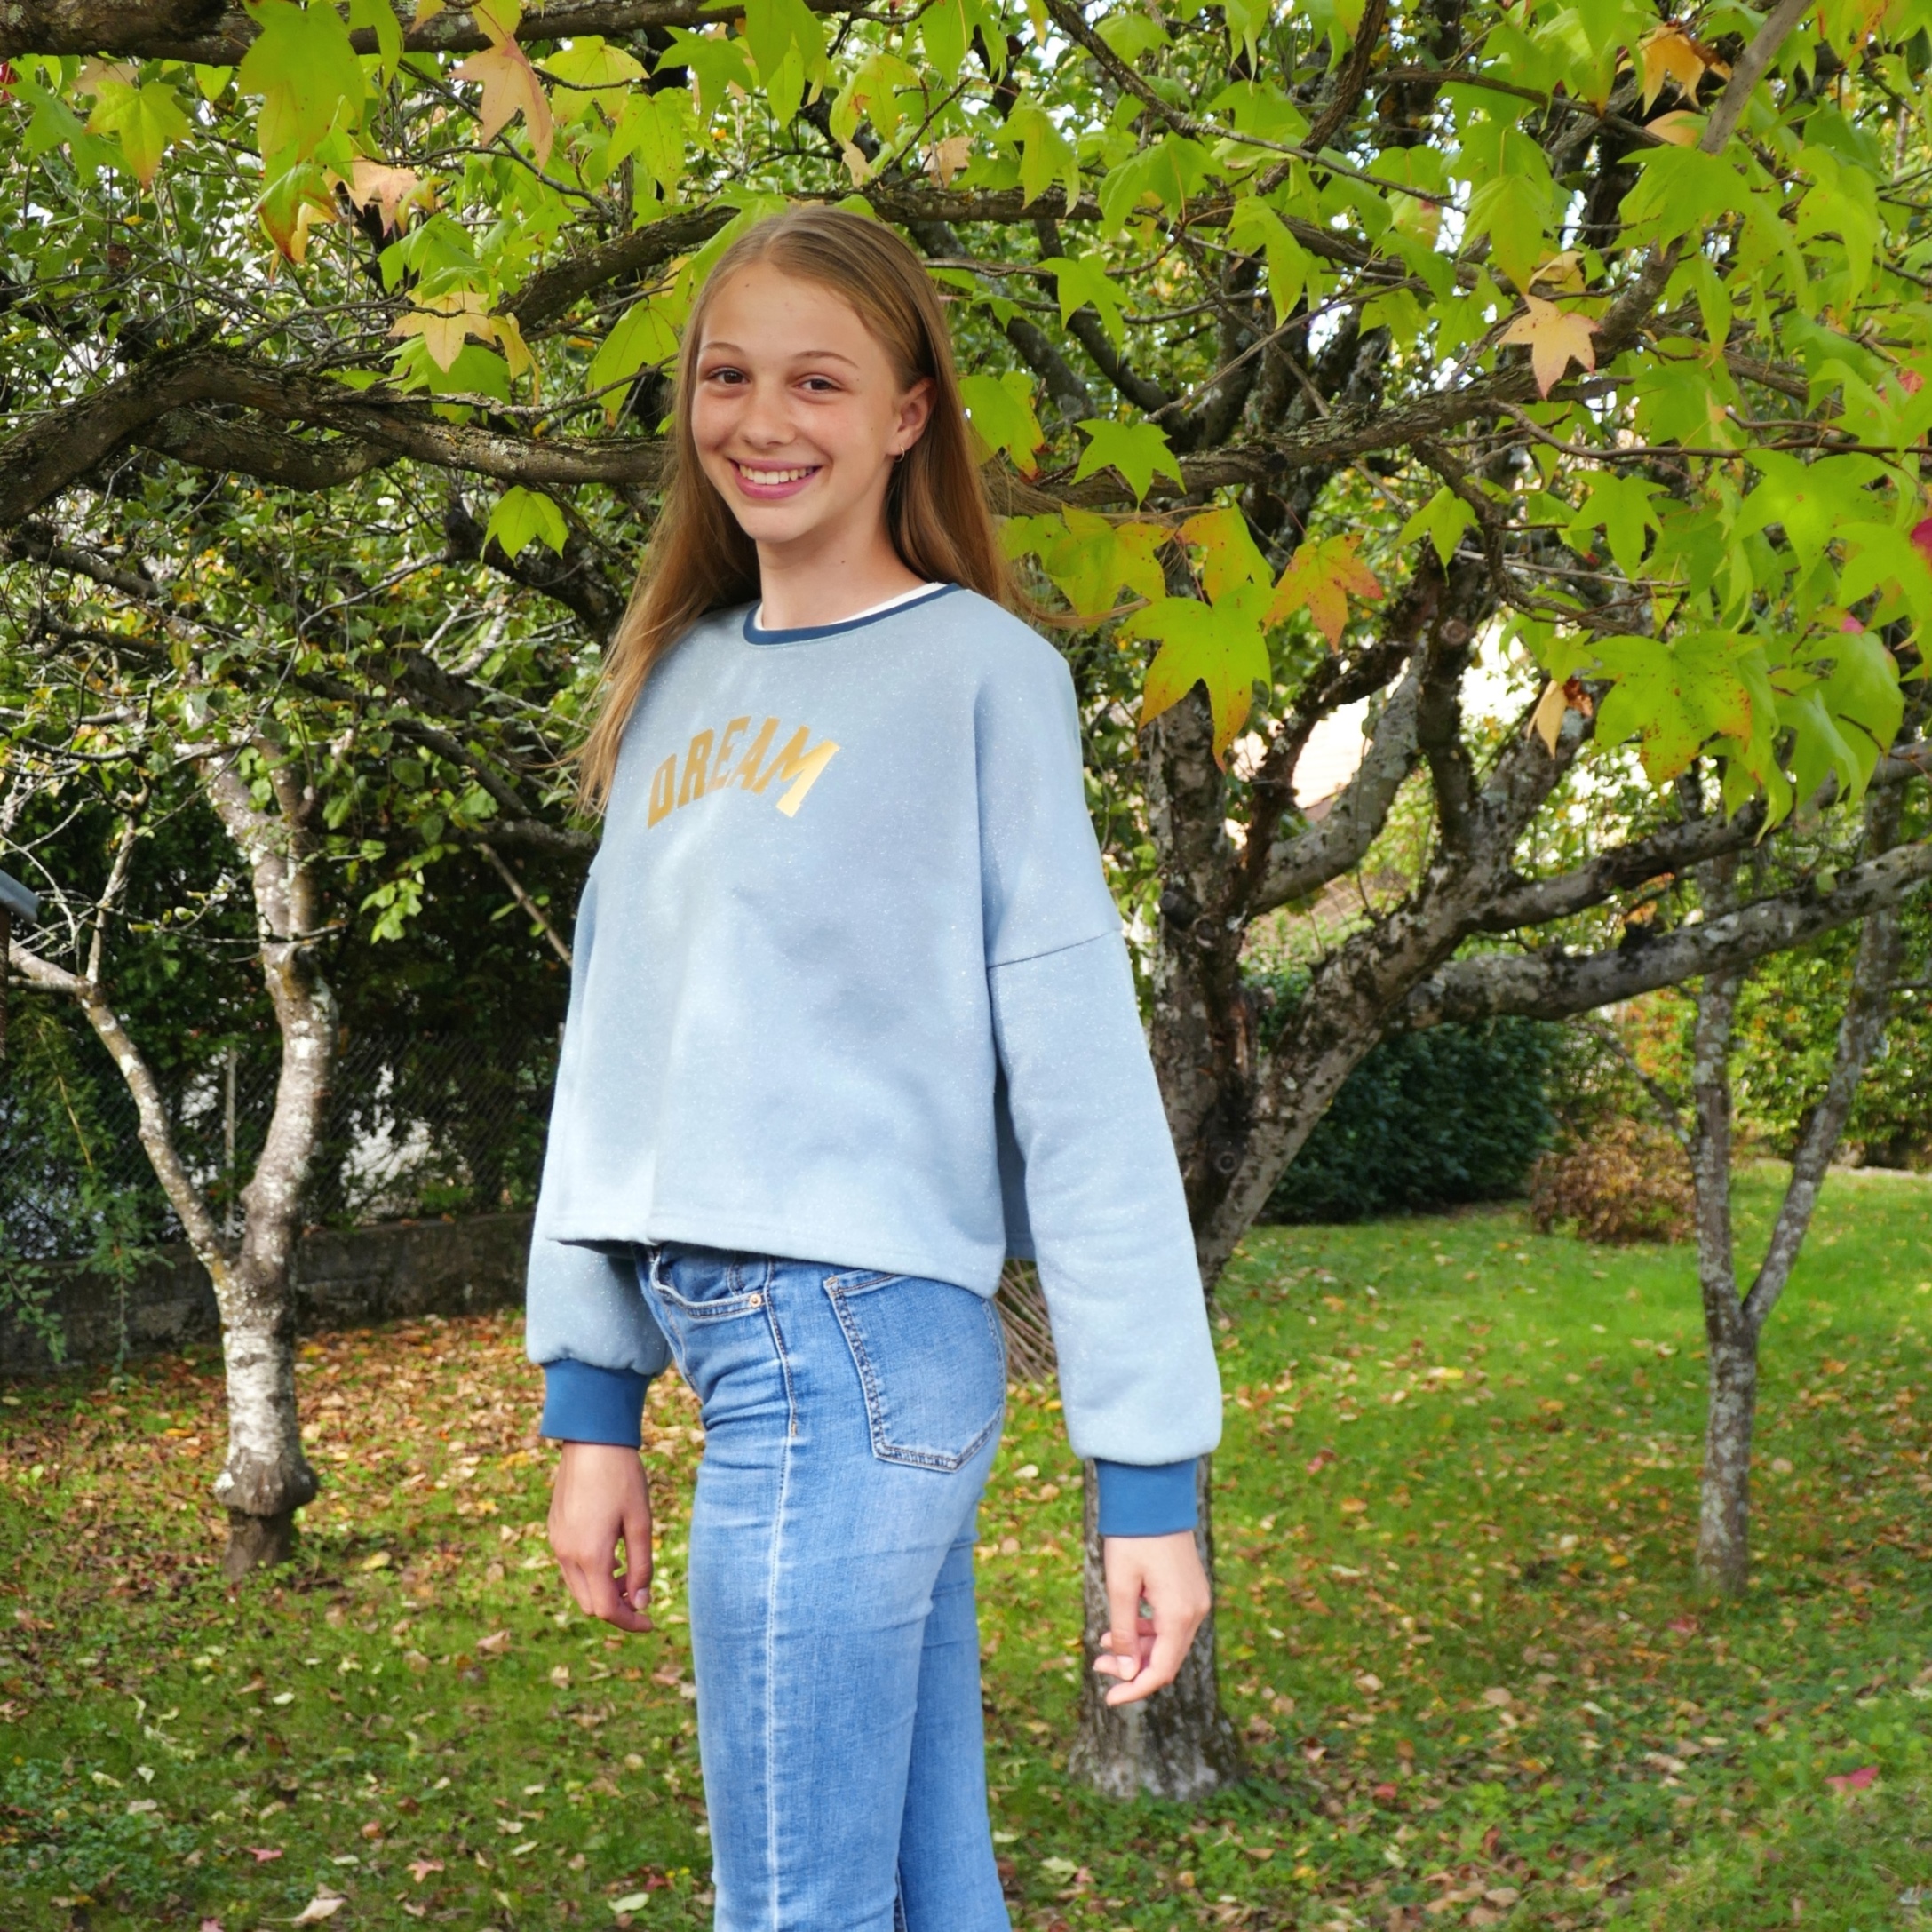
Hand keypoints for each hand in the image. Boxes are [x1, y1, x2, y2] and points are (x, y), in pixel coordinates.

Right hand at [548, 1442, 654, 1632]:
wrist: (592, 1440)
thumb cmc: (622, 1478)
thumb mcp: (640, 1523)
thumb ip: (641, 1567)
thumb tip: (641, 1603)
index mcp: (590, 1556)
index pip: (606, 1610)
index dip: (630, 1622)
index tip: (651, 1622)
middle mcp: (566, 1555)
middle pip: (589, 1604)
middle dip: (616, 1608)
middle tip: (641, 1596)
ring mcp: (556, 1541)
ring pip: (578, 1587)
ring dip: (601, 1590)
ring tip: (628, 1573)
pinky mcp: (554, 1529)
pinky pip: (570, 1566)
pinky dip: (590, 1572)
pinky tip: (611, 1553)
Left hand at [1093, 1529, 1210, 1706]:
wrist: (1154, 1497)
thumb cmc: (1133, 1538)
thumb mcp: (1120, 1586)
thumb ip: (1123, 1632)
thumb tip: (1126, 1671)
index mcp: (1179, 1614)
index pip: (1161, 1669)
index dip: (1135, 1688)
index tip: (1109, 1699)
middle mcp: (1195, 1611)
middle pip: (1165, 1658)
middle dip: (1132, 1667)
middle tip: (1098, 1664)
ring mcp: (1196, 1599)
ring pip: (1167, 1642)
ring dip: (1137, 1648)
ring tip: (1102, 1643)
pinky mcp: (1190, 1590)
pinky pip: (1170, 1623)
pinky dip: (1146, 1630)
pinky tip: (1120, 1626)